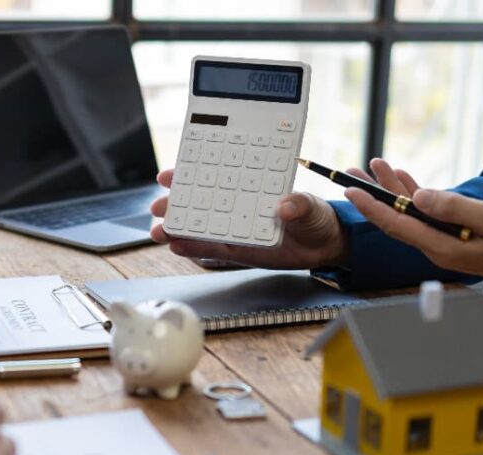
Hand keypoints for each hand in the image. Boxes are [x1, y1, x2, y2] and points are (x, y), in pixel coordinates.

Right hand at [149, 169, 349, 268]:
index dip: (190, 174)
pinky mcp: (238, 251)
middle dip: (175, 203)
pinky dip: (194, 248)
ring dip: (177, 228)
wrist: (324, 245)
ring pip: (200, 227)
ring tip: (159, 231)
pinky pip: (212, 249)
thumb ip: (299, 204)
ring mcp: (234, 229)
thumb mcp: (311, 206)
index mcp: (248, 187)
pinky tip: (177, 246)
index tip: (170, 174)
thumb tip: (286, 206)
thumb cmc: (315, 217)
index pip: (215, 177)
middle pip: (199, 202)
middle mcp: (236, 206)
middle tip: (158, 206)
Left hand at [346, 177, 482, 295]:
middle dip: (373, 194)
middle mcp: (436, 247)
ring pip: (409, 214)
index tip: (351, 190)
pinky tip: (404, 178)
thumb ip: (454, 208)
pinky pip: (426, 214)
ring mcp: (443, 241)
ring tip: (375, 165)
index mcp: (441, 247)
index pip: (397, 225)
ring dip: (391, 190)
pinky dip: (414, 194)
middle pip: (395, 218)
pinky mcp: (452, 234)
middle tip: (351, 172)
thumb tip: (420, 197)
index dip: (371, 207)